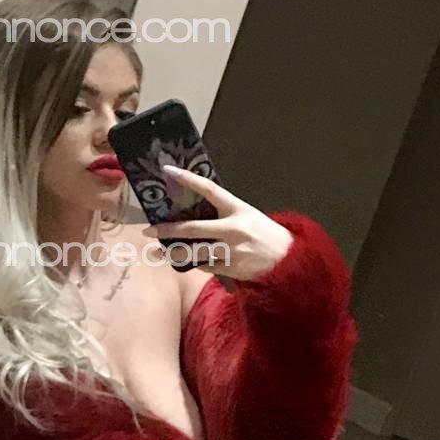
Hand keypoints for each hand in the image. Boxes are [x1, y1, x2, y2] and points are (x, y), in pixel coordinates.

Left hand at [141, 168, 292, 280]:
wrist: (288, 263)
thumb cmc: (266, 236)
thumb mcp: (249, 216)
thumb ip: (225, 213)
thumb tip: (197, 210)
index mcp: (238, 209)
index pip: (210, 190)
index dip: (188, 179)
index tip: (168, 171)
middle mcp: (233, 229)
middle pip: (194, 228)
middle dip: (169, 229)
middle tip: (150, 230)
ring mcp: (230, 251)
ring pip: (195, 251)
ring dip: (174, 252)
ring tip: (160, 251)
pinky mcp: (230, 268)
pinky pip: (205, 265)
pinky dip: (195, 262)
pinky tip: (187, 260)